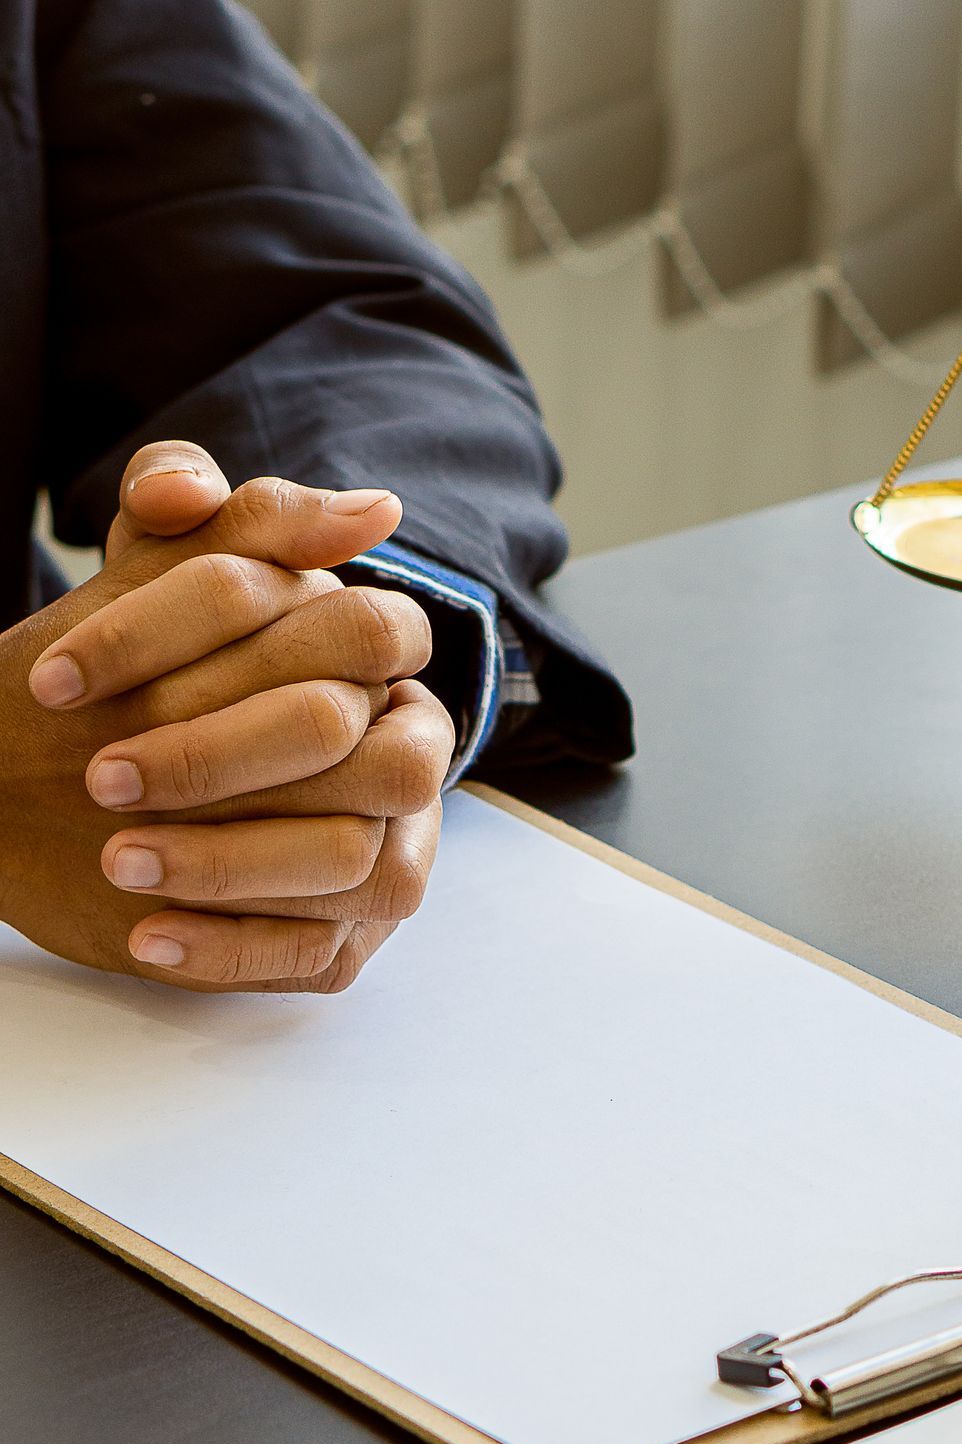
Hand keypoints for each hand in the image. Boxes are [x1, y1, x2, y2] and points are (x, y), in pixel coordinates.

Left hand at [5, 459, 453, 990]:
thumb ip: (172, 497)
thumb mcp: (155, 564)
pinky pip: (318, 953)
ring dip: (230, 864)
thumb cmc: (148, 660)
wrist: (90, 774)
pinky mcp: (346, 930)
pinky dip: (230, 950)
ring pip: (356, 863)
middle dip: (224, 761)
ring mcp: (390, 846)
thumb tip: (190, 490)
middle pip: (373, 758)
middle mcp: (408, 750)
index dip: (216, 642)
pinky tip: (144, 935)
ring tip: (116, 857)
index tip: (70, 673)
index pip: (360, 629)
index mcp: (382, 652)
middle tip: (102, 775)